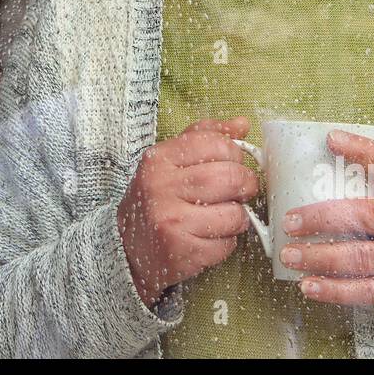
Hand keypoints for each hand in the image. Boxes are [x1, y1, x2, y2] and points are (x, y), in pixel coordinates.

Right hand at [116, 117, 258, 307]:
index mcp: (159, 159)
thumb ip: (205, 138)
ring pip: (233, 213)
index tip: (234, 164)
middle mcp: (161, 186)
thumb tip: (242, 124)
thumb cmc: (157, 201)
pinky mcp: (181, 250)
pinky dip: (226, 243)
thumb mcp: (171, 162)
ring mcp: (170, 220)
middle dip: (246, 185)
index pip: (215, 143)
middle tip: (242, 192)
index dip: (236, 154)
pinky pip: (226, 244)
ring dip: (238, 218)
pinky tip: (210, 238)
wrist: (127, 249)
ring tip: (224, 218)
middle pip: (229, 177)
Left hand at [278, 130, 373, 319]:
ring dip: (320, 257)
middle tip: (290, 221)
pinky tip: (309, 286)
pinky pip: (367, 292)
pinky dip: (335, 291)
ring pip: (363, 258)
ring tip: (290, 255)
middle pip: (367, 217)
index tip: (331, 139)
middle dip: (323, 218)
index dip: (362, 151)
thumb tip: (329, 150)